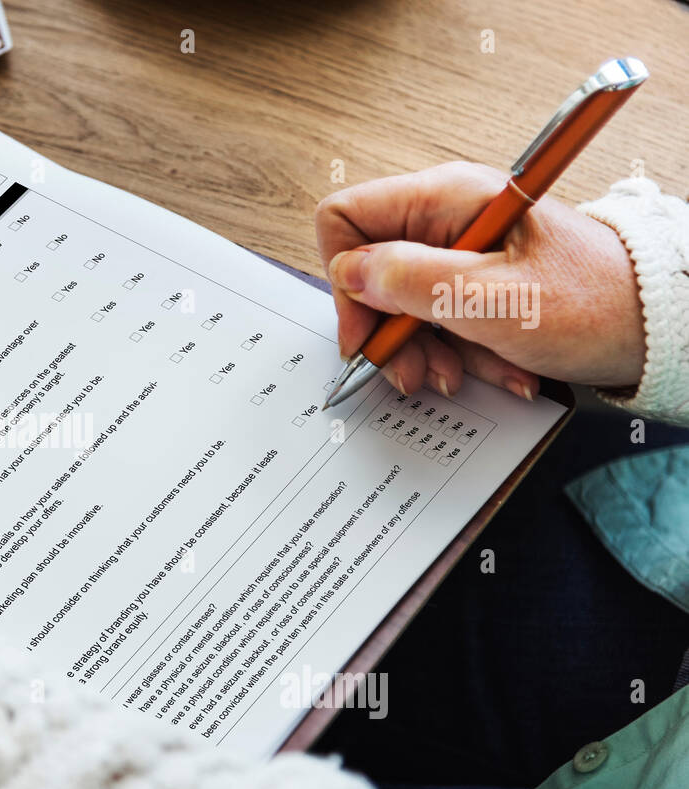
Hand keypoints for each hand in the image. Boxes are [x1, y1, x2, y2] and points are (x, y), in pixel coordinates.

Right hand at [315, 161, 646, 397]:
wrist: (659, 325)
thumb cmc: (595, 304)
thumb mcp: (494, 300)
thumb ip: (412, 282)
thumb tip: (351, 274)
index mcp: (446, 199)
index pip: (346, 218)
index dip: (346, 280)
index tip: (368, 332)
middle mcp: (446, 218)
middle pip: (372, 273)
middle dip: (391, 333)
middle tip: (417, 371)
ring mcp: (461, 251)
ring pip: (403, 306)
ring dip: (429, 352)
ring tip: (467, 374)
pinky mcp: (476, 282)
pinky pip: (440, 321)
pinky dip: (461, 353)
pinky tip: (496, 368)